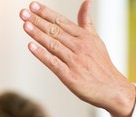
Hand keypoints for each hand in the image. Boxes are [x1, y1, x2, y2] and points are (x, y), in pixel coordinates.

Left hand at [19, 1, 135, 116]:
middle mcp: (79, 46)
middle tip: (23, 12)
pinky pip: (53, 62)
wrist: (111, 89)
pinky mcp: (69, 76)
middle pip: (55, 31)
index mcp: (84, 37)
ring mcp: (74, 61)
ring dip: (37, 34)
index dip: (46, 13)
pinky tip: (31, 46)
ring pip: (52, 44)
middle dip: (37, 21)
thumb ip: (86, 22)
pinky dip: (41, 54)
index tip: (33, 5)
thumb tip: (86, 1)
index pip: (62, 21)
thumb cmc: (101, 65)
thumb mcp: (96, 40)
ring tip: (25, 24)